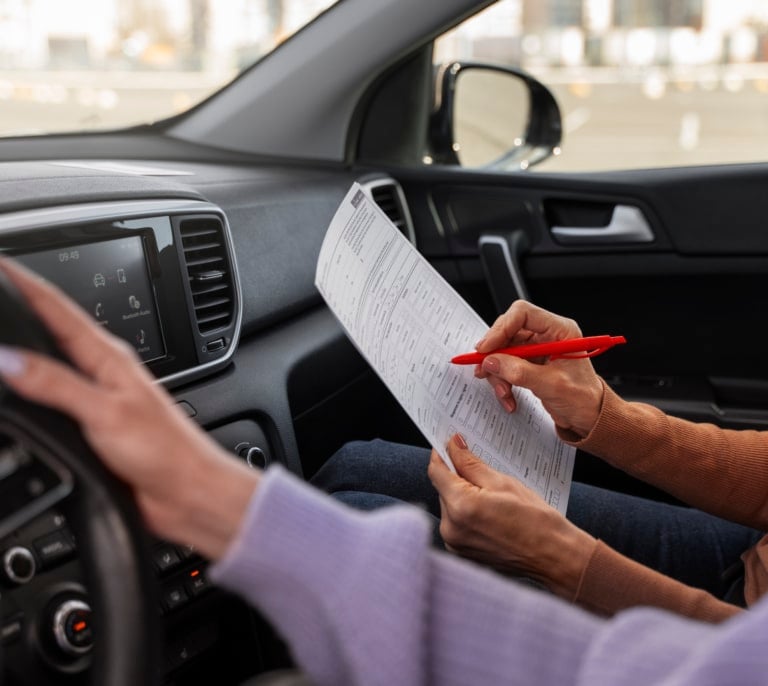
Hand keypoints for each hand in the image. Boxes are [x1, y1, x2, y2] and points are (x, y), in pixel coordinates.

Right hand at [0, 259, 258, 559]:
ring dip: (25, 347)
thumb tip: (7, 358)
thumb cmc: (167, 450)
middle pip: (52, 331)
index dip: (25, 284)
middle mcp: (102, 372)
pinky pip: (52, 399)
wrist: (189, 493)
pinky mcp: (92, 426)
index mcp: (109, 357)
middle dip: (20, 308)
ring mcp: (97, 399)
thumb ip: (56, 384)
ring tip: (1, 328)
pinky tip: (20, 390)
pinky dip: (30, 389)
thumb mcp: (106, 412)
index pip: (58, 309)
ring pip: (50, 364)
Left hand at [428, 434, 595, 598]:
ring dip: (462, 495)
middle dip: (457, 476)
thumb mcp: (503, 482)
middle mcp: (451, 528)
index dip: (442, 454)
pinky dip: (467, 513)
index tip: (449, 444)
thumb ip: (471, 463)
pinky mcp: (462, 553)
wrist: (555, 556)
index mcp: (461, 507)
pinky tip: (489, 511)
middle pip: (442, 489)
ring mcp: (455, 543)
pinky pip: (456, 523)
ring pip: (449, 506)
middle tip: (480, 469)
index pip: (436, 471)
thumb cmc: (535, 520)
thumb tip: (453, 446)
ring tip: (492, 496)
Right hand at [475, 300, 603, 438]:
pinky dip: (502, 381)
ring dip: (497, 372)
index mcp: (559, 330)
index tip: (486, 348)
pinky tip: (508, 395)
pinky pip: (505, 365)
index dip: (501, 328)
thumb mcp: (552, 385)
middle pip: (509, 332)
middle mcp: (547, 335)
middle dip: (495, 354)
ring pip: (503, 350)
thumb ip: (520, 372)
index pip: (523, 314)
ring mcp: (537, 348)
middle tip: (484, 369)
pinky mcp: (529, 362)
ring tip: (503, 391)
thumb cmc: (583, 398)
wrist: (589, 416)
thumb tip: (492, 362)